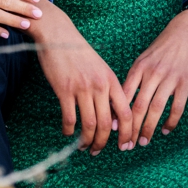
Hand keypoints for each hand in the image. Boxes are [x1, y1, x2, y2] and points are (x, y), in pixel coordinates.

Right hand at [33, 3, 132, 154]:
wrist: (59, 35)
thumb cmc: (80, 53)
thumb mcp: (101, 68)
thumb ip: (107, 89)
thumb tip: (111, 115)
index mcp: (112, 80)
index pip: (126, 112)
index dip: (127, 132)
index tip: (126, 145)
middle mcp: (100, 86)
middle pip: (107, 123)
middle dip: (104, 142)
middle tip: (99, 151)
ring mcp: (82, 88)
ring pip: (89, 124)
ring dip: (87, 140)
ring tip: (84, 147)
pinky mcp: (64, 90)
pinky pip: (69, 117)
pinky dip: (69, 130)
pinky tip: (68, 134)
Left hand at [122, 1, 187, 146]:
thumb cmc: (163, 48)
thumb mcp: (143, 59)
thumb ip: (134, 79)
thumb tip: (121, 103)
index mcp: (139, 68)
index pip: (124, 97)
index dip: (118, 116)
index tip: (112, 132)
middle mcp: (153, 74)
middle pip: (138, 106)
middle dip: (131, 128)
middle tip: (127, 145)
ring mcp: (170, 79)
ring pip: (156, 109)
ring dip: (149, 128)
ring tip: (144, 141)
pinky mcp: (185, 82)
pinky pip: (177, 106)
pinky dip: (171, 121)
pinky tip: (166, 131)